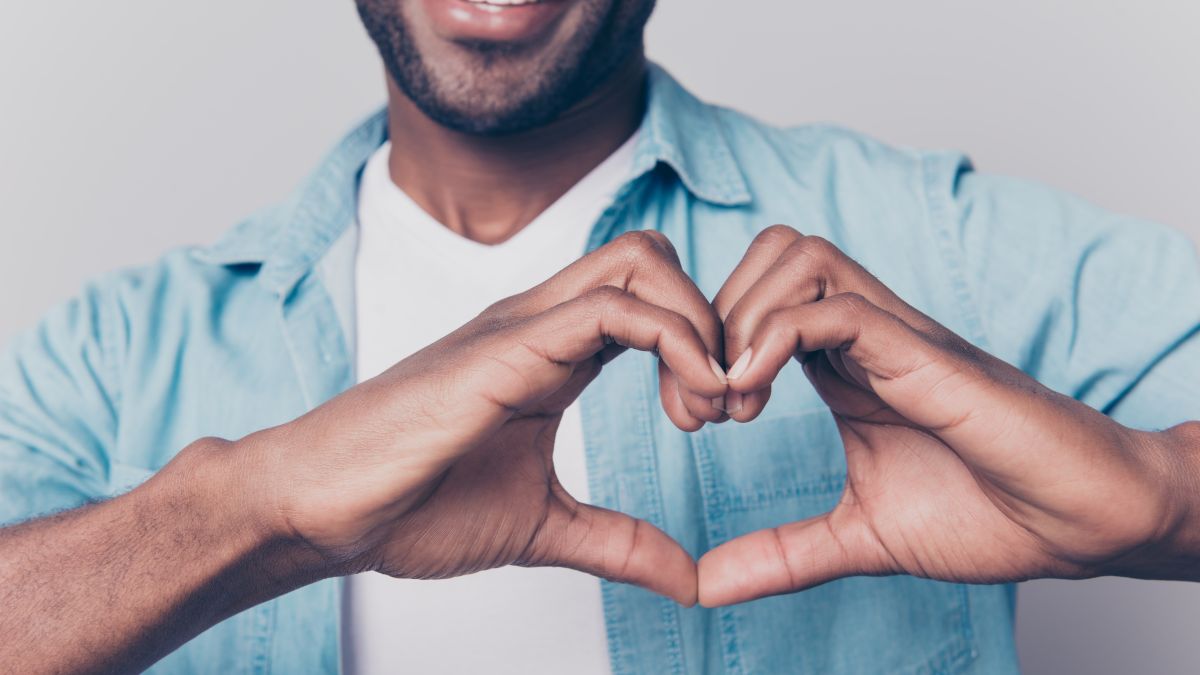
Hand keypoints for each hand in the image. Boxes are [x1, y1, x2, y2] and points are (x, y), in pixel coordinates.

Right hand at [251, 231, 727, 604]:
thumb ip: (619, 543)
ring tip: (707, 409)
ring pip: (642, 261)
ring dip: (701, 327)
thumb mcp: (544, 528)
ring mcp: (522, 326)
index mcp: (551, 352)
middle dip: (714, 318)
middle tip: (724, 404)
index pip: (648, 298)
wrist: (322, 509)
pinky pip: (611, 308)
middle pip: (653, 255)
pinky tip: (686, 406)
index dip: (703, 342)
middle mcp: (541, 322)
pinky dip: (673, 342)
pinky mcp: (506, 347)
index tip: (718, 416)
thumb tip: (688, 579)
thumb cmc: (411, 506)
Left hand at [698, 225, 1196, 605]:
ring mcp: (896, 337)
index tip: (694, 418)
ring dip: (744, 320)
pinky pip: (838, 308)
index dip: (708, 344)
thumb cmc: (986, 514)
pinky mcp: (924, 355)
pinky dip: (778, 336)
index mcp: (845, 365)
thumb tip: (705, 585)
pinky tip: (755, 393)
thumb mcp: (857, 536)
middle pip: (769, 255)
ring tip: (736, 401)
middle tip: (705, 406)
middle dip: (713, 319)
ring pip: (799, 257)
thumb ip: (782, 552)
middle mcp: (866, 335)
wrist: (1075, 524)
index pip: (757, 300)